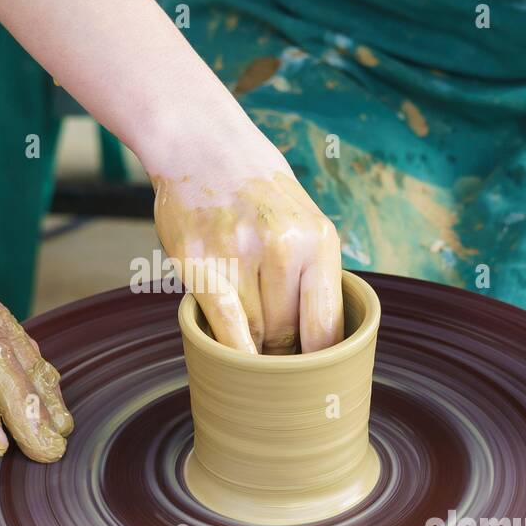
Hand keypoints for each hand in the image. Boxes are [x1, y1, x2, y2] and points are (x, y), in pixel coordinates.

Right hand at [149, 134, 343, 354]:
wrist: (202, 144)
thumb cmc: (258, 192)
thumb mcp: (304, 221)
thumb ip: (312, 276)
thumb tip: (320, 346)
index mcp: (318, 239)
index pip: (328, 325)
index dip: (322, 362)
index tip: (316, 380)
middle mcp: (283, 245)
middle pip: (287, 333)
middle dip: (283, 354)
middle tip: (277, 359)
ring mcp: (238, 253)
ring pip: (253, 332)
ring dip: (252, 347)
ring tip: (252, 344)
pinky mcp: (197, 261)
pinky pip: (222, 324)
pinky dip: (230, 348)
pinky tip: (232, 359)